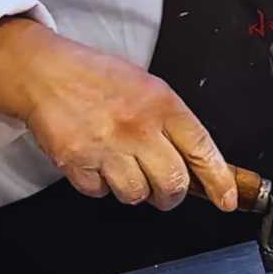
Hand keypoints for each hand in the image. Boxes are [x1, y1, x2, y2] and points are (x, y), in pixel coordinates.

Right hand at [0, 18, 236, 210]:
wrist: (45, 73)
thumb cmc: (98, 78)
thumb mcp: (148, 87)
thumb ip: (173, 123)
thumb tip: (198, 164)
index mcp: (162, 105)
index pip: (202, 150)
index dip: (219, 181)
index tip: (227, 199)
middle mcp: (137, 128)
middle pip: (172, 183)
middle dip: (172, 195)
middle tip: (167, 191)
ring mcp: (106, 147)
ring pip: (137, 194)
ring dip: (135, 190)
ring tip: (124, 168)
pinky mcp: (77, 162)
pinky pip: (100, 193)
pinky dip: (101, 185)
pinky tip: (97, 163)